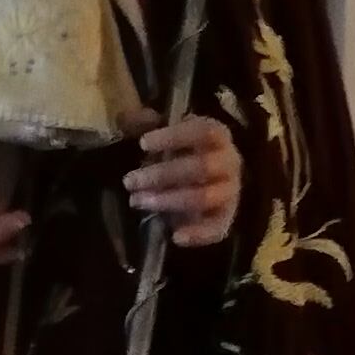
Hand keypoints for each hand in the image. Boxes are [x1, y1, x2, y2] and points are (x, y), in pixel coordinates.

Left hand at [129, 111, 239, 250]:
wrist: (212, 179)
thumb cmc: (183, 151)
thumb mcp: (166, 133)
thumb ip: (146, 123)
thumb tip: (125, 117)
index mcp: (218, 136)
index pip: (202, 132)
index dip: (173, 137)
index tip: (143, 144)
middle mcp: (229, 163)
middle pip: (200, 167)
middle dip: (161, 175)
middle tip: (129, 181)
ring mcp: (230, 192)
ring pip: (203, 197)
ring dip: (168, 200)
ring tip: (137, 201)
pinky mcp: (226, 218)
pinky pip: (217, 229)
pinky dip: (197, 235)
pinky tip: (175, 236)